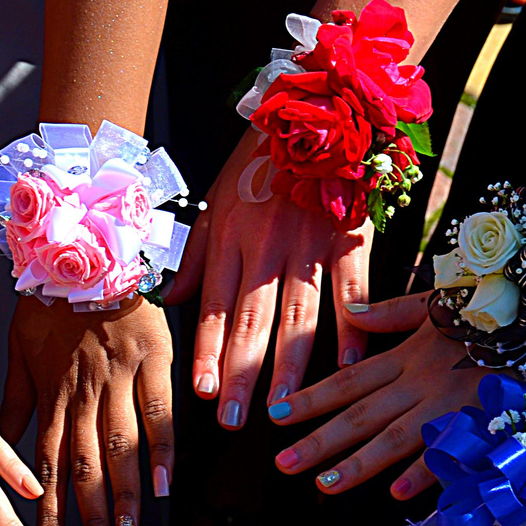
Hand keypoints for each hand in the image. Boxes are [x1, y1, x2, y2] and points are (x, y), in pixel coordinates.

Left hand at [0, 295, 174, 525]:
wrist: (84, 246)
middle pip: (83, 468)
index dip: (47, 514)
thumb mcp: (16, 353)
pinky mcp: (152, 359)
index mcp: (49, 395)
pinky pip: (157, 412)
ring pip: (118, 449)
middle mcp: (80, 394)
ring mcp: (117, 378)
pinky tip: (161, 491)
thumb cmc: (48, 302)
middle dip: (86, 521)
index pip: (45, 467)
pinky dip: (160, 452)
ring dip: (121, 499)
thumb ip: (11, 406)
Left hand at [167, 134, 371, 428]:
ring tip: (284, 406)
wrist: (314, 106)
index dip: (210, 351)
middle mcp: (266, 246)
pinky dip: (354, 328)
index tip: (204, 393)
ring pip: (299, 313)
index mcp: (230, 239)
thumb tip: (172, 301)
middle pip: (252, 320)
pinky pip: (351, 289)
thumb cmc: (258, 160)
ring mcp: (310, 242)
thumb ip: (194, 255)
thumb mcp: (215, 202)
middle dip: (242, 373)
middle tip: (235, 419)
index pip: (215, 307)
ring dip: (291, 365)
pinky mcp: (350, 236)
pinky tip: (350, 364)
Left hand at [266, 293, 478, 497]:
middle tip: (283, 463)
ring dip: (358, 463)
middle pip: (361, 414)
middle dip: (320, 440)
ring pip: (394, 437)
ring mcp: (447, 403)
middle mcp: (419, 382)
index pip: (347, 381)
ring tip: (324, 485)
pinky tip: (396, 493)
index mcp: (406, 356)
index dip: (311, 398)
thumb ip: (391, 312)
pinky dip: (423, 471)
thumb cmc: (487, 312)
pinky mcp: (479, 420)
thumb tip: (351, 311)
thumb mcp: (435, 303)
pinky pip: (448, 449)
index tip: (276, 414)